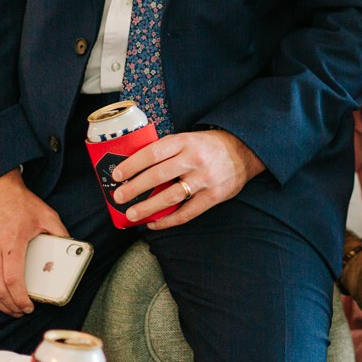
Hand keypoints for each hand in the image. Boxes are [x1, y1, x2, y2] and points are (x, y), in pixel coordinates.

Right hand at [0, 172, 68, 316]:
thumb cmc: (20, 202)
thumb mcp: (46, 214)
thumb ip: (60, 233)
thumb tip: (72, 250)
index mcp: (11, 241)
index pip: (12, 280)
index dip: (20, 299)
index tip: (29, 307)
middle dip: (10, 306)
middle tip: (21, 311)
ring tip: (10, 308)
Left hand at [112, 127, 263, 227]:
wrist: (244, 151)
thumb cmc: (210, 145)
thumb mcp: (190, 138)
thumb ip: (169, 150)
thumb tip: (137, 165)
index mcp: (186, 141)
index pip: (153, 153)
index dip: (132, 165)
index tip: (117, 174)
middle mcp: (194, 159)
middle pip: (158, 176)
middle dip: (134, 188)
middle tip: (119, 197)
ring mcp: (204, 179)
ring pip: (170, 197)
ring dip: (147, 208)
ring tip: (131, 215)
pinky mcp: (213, 197)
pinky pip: (186, 213)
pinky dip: (168, 220)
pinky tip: (154, 223)